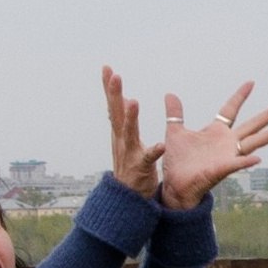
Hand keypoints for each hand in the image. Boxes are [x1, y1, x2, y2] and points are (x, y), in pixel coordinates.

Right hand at [101, 66, 162, 198]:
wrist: (126, 200)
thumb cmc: (129, 167)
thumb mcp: (126, 141)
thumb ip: (126, 121)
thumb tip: (126, 100)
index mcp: (120, 133)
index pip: (113, 106)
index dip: (109, 88)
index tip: (106, 68)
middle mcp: (121, 141)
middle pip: (116, 114)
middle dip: (114, 94)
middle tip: (114, 75)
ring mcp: (129, 154)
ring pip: (128, 134)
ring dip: (130, 118)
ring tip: (134, 102)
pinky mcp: (140, 168)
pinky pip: (147, 160)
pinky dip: (153, 152)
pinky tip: (161, 145)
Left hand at [158, 82, 267, 208]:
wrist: (175, 184)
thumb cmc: (178, 162)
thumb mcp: (175, 132)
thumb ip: (175, 114)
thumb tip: (170, 94)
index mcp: (216, 132)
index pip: (230, 110)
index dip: (240, 96)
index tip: (251, 83)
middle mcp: (226, 143)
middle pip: (252, 125)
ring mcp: (227, 156)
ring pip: (254, 142)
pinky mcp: (222, 169)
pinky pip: (237, 164)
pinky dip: (246, 162)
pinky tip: (258, 159)